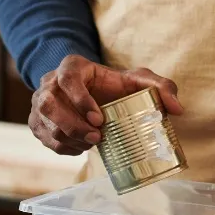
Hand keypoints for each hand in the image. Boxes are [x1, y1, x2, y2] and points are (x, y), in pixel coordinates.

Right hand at [30, 55, 182, 154]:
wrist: (91, 92)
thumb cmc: (114, 85)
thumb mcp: (139, 80)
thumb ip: (161, 87)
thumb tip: (177, 109)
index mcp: (71, 67)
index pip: (67, 78)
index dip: (80, 99)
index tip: (99, 119)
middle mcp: (49, 82)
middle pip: (49, 104)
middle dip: (72, 125)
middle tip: (97, 138)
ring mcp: (39, 103)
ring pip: (45, 124)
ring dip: (69, 139)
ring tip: (92, 143)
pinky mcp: (37, 121)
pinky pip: (44, 137)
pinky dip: (63, 147)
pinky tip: (81, 147)